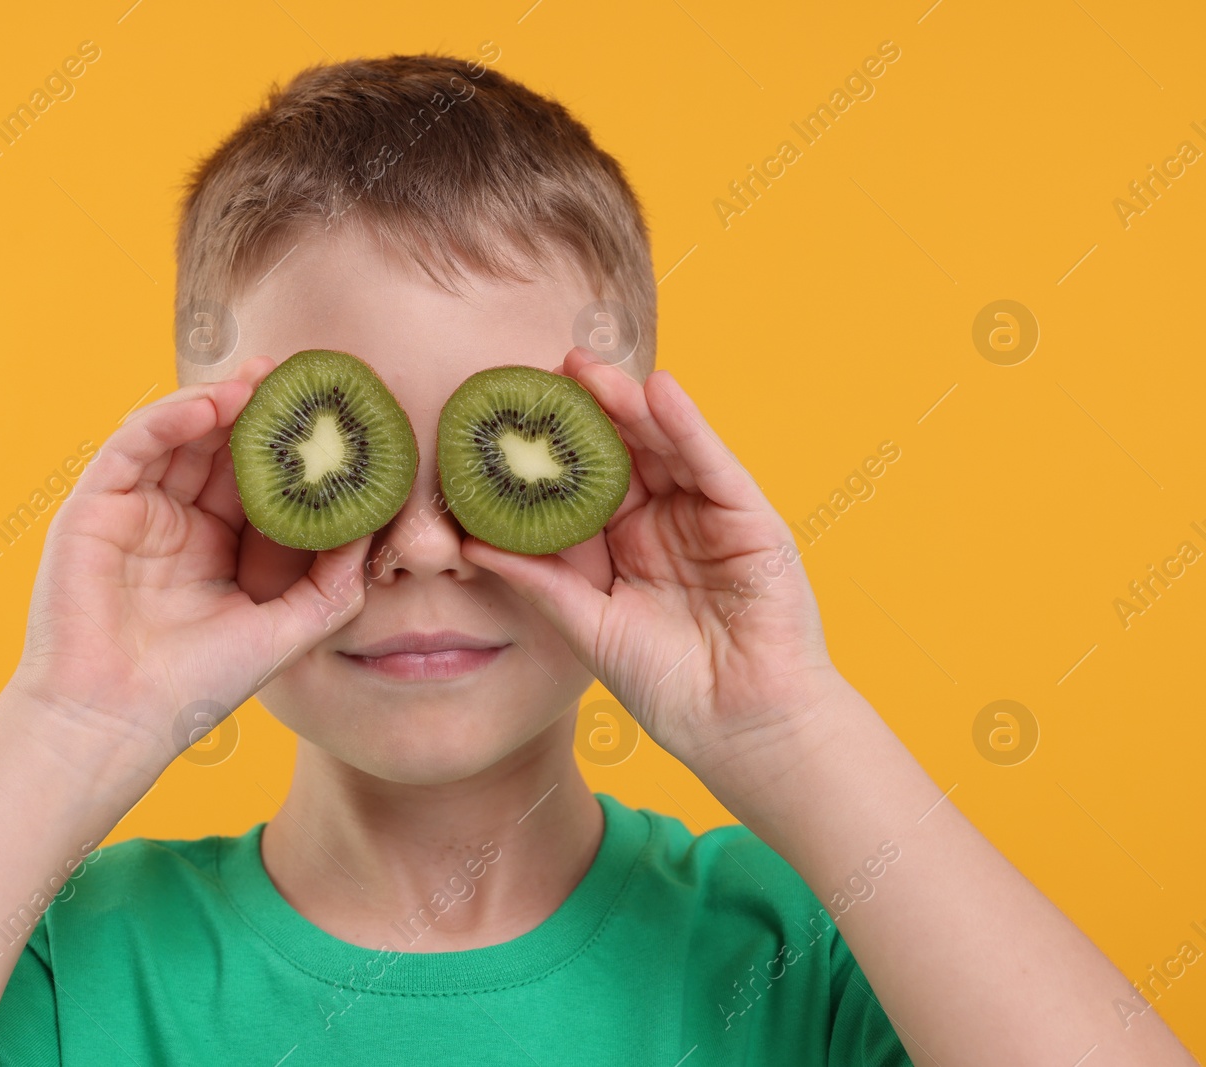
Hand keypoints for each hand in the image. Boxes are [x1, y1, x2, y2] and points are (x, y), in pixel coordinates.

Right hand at [5, 355, 372, 779]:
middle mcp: (174, 520)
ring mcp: (133, 510)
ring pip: (178, 434)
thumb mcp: (286, 629)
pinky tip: (211, 405)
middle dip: (258, 406)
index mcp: (216, 546)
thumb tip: (378, 529)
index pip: (257, 477)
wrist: (119, 721)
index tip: (331, 413)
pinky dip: (169, 417)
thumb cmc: (197, 686)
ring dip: (218, 401)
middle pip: (219, 444)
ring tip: (261, 381)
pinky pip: (133, 445)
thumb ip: (333, 582)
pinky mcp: (95, 506)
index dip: (291, 444)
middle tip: (299, 375)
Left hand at [460, 347, 844, 776]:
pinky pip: (715, 465)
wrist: (740, 730)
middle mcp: (667, 522)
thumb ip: (537, 579)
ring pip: (667, 447)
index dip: (554, 449)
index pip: (585, 483)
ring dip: (631, 404)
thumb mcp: (587, 625)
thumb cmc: (669, 687)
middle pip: (625, 453)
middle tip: (549, 370)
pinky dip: (689, 427)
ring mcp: (710, 518)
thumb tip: (466, 545)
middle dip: (590, 409)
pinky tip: (660, 392)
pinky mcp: (751, 521)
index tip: (512, 412)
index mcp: (626, 544)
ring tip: (590, 368)